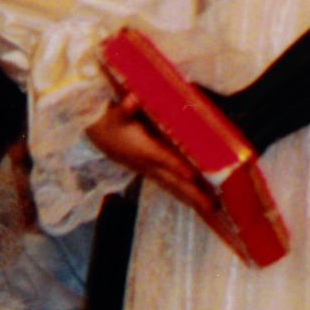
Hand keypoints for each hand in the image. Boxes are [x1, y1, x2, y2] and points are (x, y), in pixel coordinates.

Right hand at [87, 94, 228, 229]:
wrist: (98, 135)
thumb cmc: (112, 122)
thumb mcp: (117, 113)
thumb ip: (126, 107)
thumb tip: (133, 99)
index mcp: (143, 149)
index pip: (163, 158)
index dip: (177, 166)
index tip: (193, 175)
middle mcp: (148, 164)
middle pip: (173, 181)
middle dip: (192, 194)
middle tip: (211, 207)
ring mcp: (151, 171)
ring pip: (174, 188)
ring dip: (193, 200)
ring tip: (211, 210)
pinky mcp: (152, 173)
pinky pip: (171, 187)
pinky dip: (185, 197)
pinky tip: (198, 205)